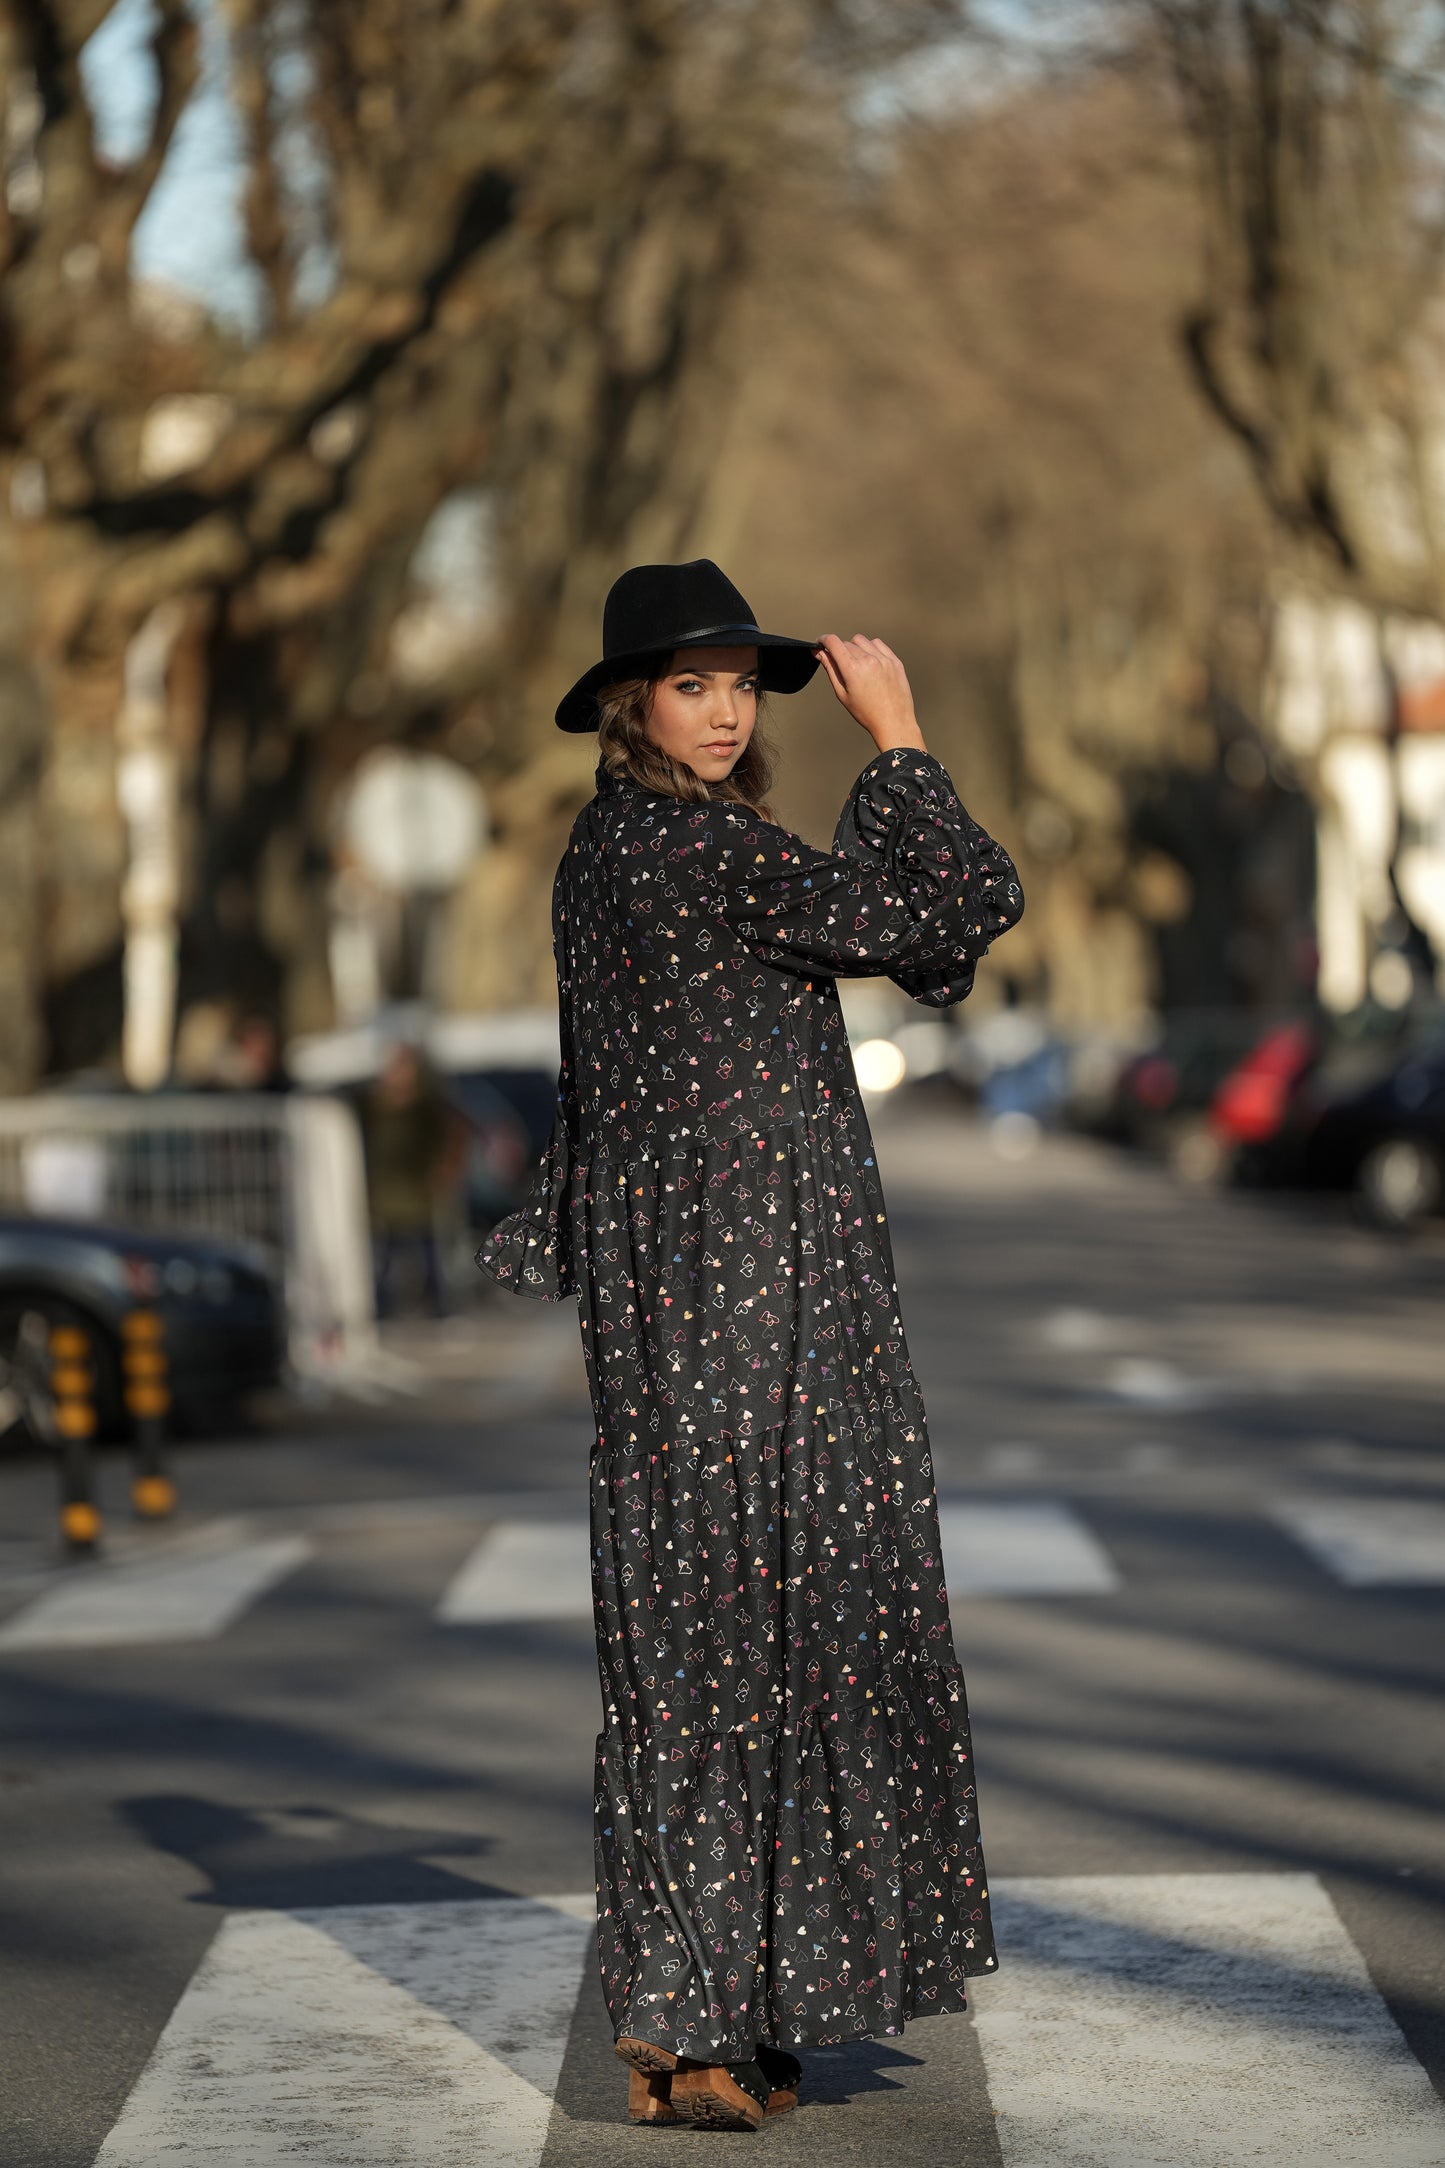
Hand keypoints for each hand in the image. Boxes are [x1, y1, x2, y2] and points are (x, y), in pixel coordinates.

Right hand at [815, 634, 925, 753]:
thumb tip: (819, 652)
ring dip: (855, 647)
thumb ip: (830, 669)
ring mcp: (883, 659)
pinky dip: (870, 648)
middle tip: (841, 666)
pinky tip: (870, 662)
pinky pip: (878, 644)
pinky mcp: (894, 661)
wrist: (894, 722)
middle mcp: (868, 660)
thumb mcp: (842, 693)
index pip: (833, 642)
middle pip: (846, 643)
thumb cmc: (865, 712)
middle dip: (839, 650)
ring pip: (861, 641)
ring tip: (857, 664)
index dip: (823, 640)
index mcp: (852, 669)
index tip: (820, 643)